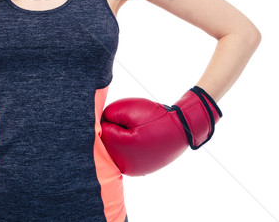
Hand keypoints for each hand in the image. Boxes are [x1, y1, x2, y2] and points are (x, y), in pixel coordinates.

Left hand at [100, 86, 221, 175]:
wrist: (181, 128)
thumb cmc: (155, 116)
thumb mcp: (127, 107)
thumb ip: (107, 115)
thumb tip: (98, 125)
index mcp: (120, 149)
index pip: (100, 132)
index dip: (111, 120)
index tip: (124, 116)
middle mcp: (124, 165)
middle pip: (105, 144)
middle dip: (113, 131)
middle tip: (130, 123)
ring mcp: (132, 170)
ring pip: (113, 152)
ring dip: (119, 140)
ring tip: (136, 131)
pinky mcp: (138, 170)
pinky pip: (124, 157)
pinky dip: (126, 147)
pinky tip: (138, 140)